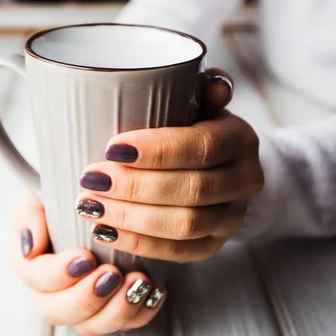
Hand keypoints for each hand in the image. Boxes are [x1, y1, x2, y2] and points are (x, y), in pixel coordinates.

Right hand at [10, 195, 166, 335]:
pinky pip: (124, 325)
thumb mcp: (42, 200)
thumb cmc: (66, 203)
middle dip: (85, 298)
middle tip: (112, 274)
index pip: (34, 278)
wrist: (101, 210)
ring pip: (90, 326)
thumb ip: (28, 216)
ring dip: (116, 309)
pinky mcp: (111, 312)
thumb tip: (31, 245)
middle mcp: (52, 293)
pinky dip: (141, 313)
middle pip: (56, 311)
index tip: (85, 256)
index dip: (57, 274)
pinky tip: (153, 292)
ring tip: (139, 283)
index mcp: (32, 265)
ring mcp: (83, 307)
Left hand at [76, 68, 262, 262]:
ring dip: (131, 217)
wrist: (225, 168)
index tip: (111, 149)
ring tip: (89, 205)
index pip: (201, 147)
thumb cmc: (196, 129)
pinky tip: (105, 231)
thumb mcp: (200, 102)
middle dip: (134, 187)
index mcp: (240, 138)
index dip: (156, 151)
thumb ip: (200, 87)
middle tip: (90, 179)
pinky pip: (179, 252)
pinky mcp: (215, 245)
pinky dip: (139, 243)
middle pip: (191, 190)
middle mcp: (245, 180)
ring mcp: (232, 217)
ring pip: (184, 226)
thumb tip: (214, 82)